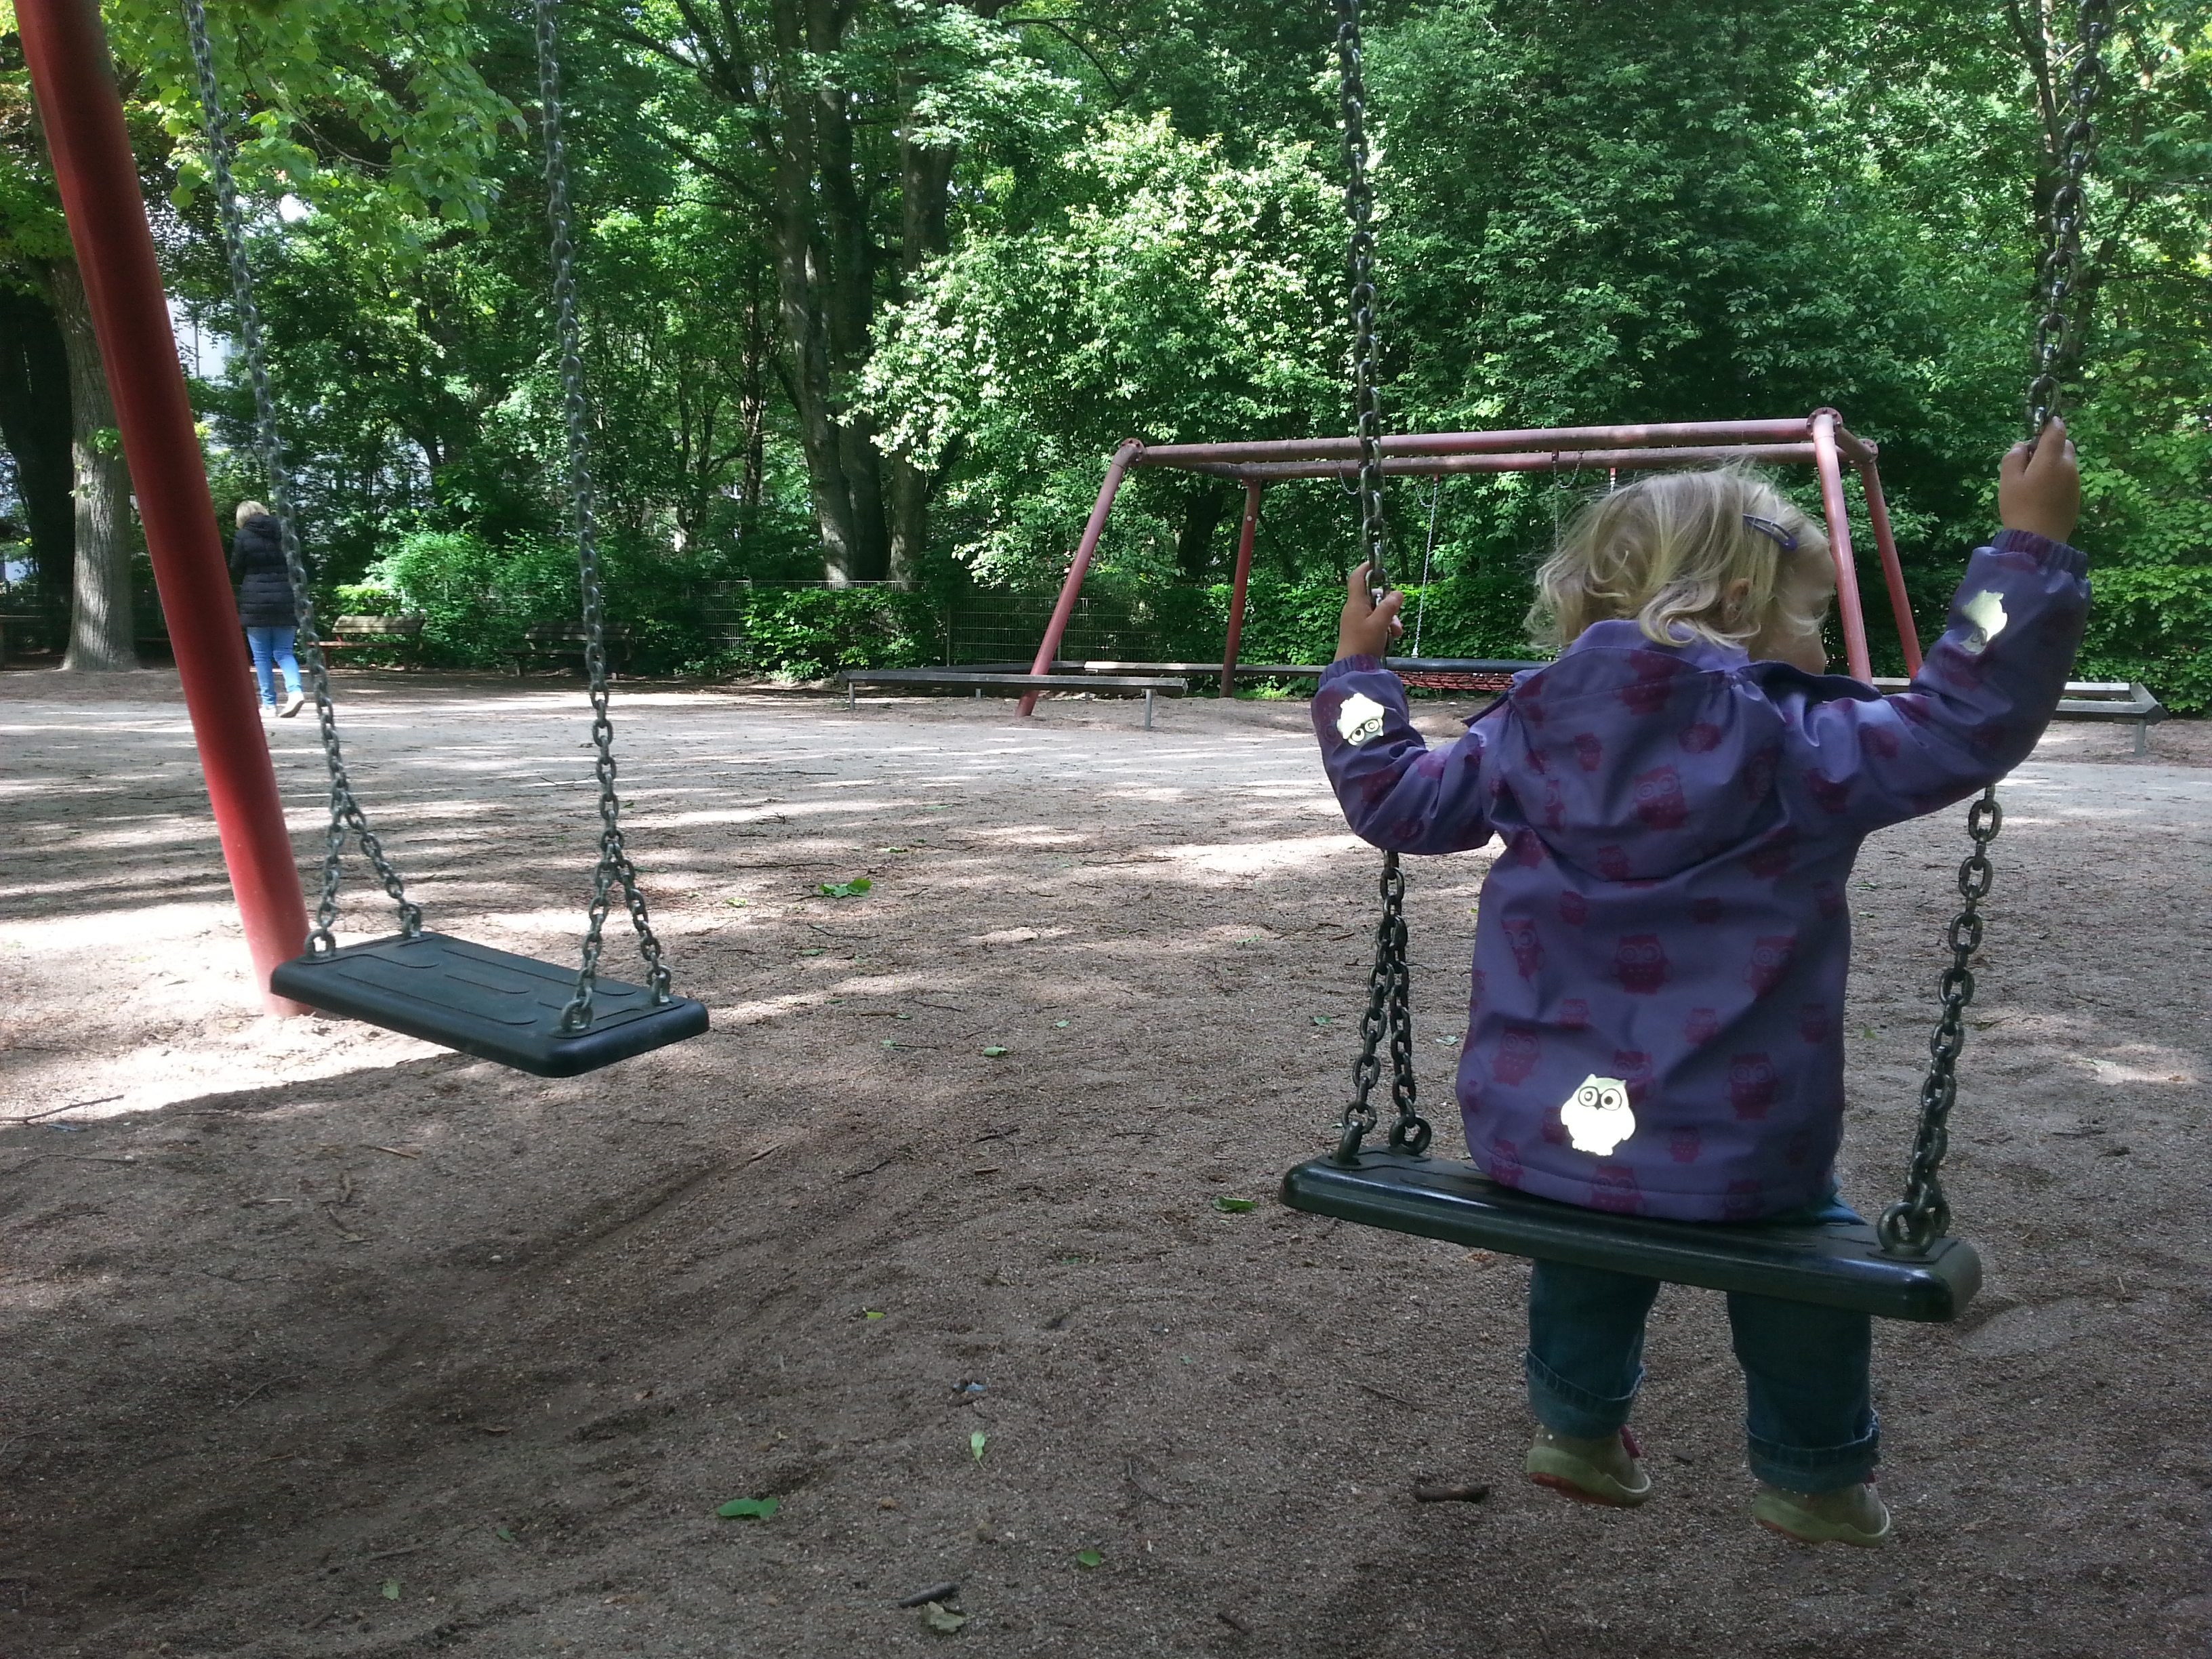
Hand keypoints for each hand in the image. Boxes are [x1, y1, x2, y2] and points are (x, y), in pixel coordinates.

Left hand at [1336, 562, 1403, 660]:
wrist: (1352, 668)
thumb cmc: (1363, 643)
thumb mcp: (1380, 623)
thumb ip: (1389, 607)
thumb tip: (1398, 593)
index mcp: (1355, 603)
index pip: (1357, 578)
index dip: (1366, 569)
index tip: (1377, 565)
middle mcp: (1354, 609)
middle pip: (1374, 596)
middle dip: (1389, 603)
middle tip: (1396, 613)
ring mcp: (1357, 621)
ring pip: (1378, 611)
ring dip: (1390, 619)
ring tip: (1396, 632)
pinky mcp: (1361, 632)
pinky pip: (1376, 623)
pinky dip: (1385, 628)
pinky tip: (1392, 638)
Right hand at [1998, 417, 2079, 544]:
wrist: (2038, 540)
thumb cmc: (2019, 508)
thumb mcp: (2007, 481)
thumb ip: (2013, 458)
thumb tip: (2021, 446)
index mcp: (2051, 459)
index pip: (2056, 430)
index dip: (2049, 423)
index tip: (2039, 425)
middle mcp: (2068, 466)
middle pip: (2065, 445)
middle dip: (2051, 444)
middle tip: (2031, 459)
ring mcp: (2075, 482)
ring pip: (2067, 462)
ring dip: (2054, 462)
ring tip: (2034, 479)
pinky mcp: (2076, 496)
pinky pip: (2068, 478)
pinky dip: (2057, 477)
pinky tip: (2043, 493)